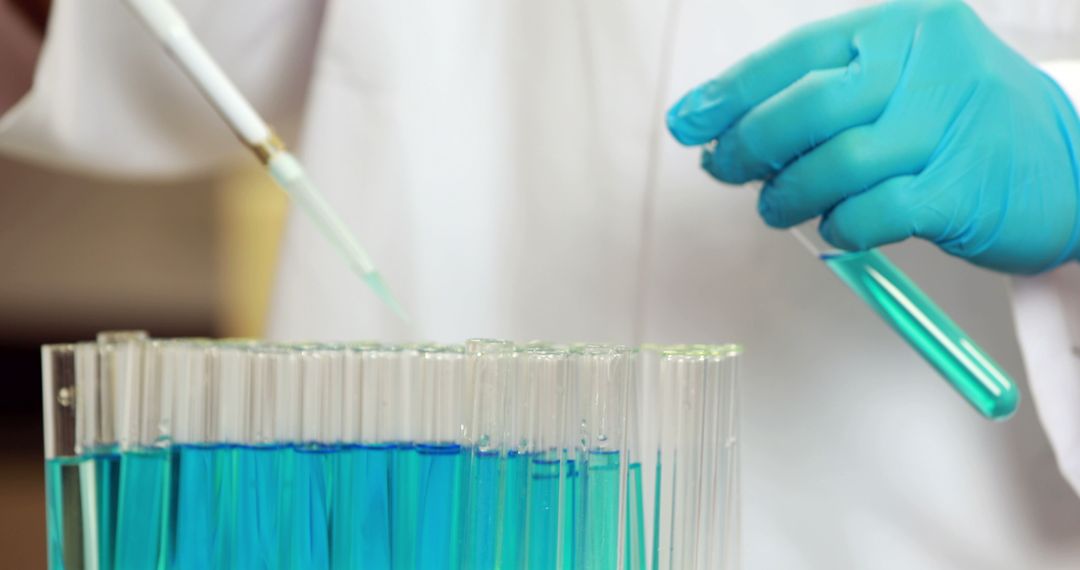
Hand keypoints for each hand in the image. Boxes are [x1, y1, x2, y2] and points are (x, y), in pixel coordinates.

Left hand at [667, 0, 1079, 273]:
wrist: (1073, 161)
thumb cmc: (962, 124)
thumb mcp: (901, 84)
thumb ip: (824, 100)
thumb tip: (728, 135)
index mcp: (901, 27)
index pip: (795, 56)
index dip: (731, 94)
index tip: (688, 122)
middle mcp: (926, 63)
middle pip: (806, 110)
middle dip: (750, 149)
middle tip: (728, 171)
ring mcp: (947, 125)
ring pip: (833, 167)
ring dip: (790, 197)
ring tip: (781, 208)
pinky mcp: (960, 189)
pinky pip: (869, 215)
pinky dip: (841, 228)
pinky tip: (840, 228)